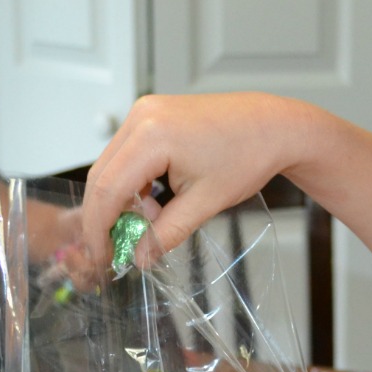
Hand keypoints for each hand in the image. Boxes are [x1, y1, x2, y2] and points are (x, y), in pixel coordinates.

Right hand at [81, 93, 310, 269]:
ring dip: (120, 201)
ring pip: (111, 167)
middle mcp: (141, 117)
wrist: (271, 126)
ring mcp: (143, 113)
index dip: (99, 229)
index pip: (108, 190)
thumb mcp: (205, 203)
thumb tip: (139, 258)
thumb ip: (167, 232)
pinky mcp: (150, 116)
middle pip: (102, 176)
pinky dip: (132, 183)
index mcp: (152, 136)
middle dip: (104, 218)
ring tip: (148, 224)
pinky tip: (153, 202)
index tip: (102, 257)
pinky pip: (126, 155)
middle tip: (113, 250)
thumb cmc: (247, 155)